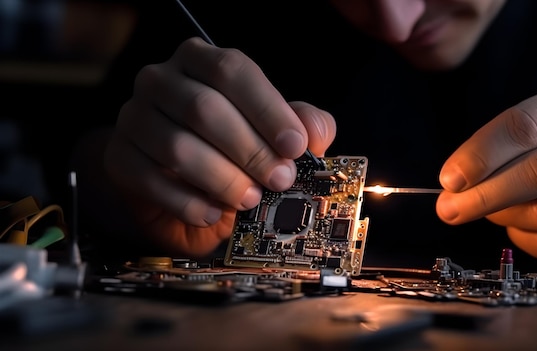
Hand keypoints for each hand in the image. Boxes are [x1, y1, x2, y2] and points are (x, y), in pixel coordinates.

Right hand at [104, 37, 335, 257]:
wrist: (180, 182)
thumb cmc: (231, 149)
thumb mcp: (273, 133)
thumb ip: (302, 125)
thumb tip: (315, 130)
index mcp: (200, 60)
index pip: (231, 70)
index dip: (268, 109)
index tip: (296, 145)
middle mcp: (161, 80)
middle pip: (204, 109)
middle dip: (250, 150)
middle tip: (279, 179)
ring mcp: (134, 118)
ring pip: (177, 147)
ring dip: (222, 179)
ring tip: (250, 199)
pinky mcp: (119, 158)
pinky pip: (150, 181)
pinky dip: (189, 203)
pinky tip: (214, 214)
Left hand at [436, 81, 536, 263]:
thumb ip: (497, 145)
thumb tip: (454, 185)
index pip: (526, 126)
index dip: (481, 155)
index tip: (451, 178)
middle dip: (484, 195)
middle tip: (451, 207)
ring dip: (505, 217)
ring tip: (490, 211)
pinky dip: (526, 239)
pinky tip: (520, 225)